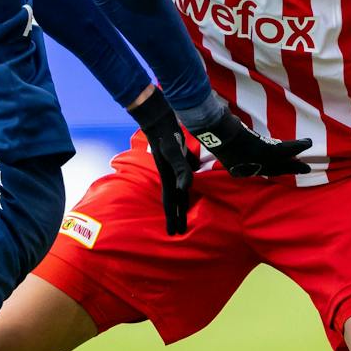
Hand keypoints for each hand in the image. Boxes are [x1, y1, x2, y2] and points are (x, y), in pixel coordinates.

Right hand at [130, 88, 193, 234]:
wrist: (158, 117)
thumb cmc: (166, 133)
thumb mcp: (174, 151)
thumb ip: (181, 169)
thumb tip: (185, 188)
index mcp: (168, 176)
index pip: (170, 202)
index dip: (173, 218)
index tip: (174, 234)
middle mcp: (169, 173)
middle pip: (174, 199)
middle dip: (177, 215)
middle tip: (180, 231)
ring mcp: (173, 166)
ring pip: (178, 188)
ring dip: (181, 201)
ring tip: (184, 212)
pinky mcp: (178, 156)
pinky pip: (184, 174)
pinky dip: (187, 183)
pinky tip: (191, 184)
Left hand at [190, 107, 311, 177]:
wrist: (212, 126)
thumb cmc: (212, 129)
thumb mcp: (221, 138)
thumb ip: (232, 137)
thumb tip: (234, 125)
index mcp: (236, 168)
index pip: (258, 170)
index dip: (271, 169)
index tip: (280, 168)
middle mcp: (247, 168)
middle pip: (272, 170)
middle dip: (288, 169)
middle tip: (303, 169)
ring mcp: (255, 160)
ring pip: (280, 163)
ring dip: (295, 163)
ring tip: (307, 164)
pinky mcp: (263, 150)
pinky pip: (284, 150)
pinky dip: (297, 146)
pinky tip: (307, 143)